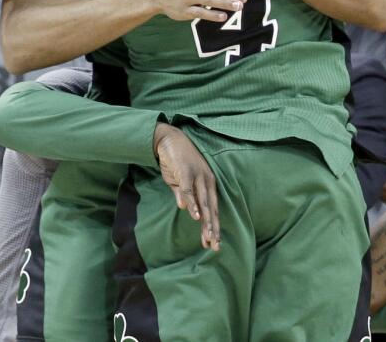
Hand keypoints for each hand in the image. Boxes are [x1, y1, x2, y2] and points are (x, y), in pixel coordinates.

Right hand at [154, 123, 220, 250]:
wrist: (169, 139)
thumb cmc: (176, 161)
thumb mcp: (179, 182)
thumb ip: (182, 194)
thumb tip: (183, 209)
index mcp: (207, 184)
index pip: (212, 209)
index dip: (213, 226)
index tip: (213, 243)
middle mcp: (206, 180)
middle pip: (212, 208)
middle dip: (214, 228)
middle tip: (216, 246)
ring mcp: (198, 176)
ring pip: (204, 202)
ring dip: (206, 220)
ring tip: (209, 236)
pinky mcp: (186, 171)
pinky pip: (189, 190)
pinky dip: (192, 203)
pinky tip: (195, 216)